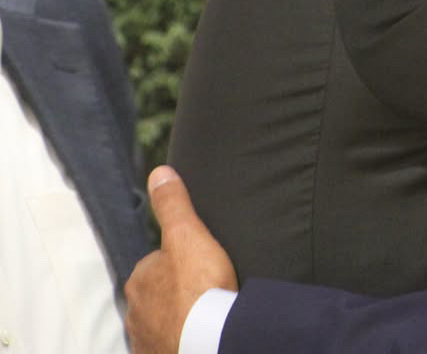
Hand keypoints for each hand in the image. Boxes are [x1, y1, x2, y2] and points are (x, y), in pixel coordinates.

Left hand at [124, 167, 237, 353]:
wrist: (207, 340)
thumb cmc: (199, 288)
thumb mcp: (189, 235)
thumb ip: (174, 205)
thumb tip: (159, 173)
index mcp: (140, 278)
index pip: (156, 264)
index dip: (179, 262)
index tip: (201, 265)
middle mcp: (135, 310)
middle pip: (156, 295)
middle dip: (175, 293)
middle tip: (206, 290)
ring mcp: (145, 337)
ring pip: (160, 321)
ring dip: (176, 318)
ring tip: (204, 315)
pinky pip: (166, 344)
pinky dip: (177, 339)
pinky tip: (195, 335)